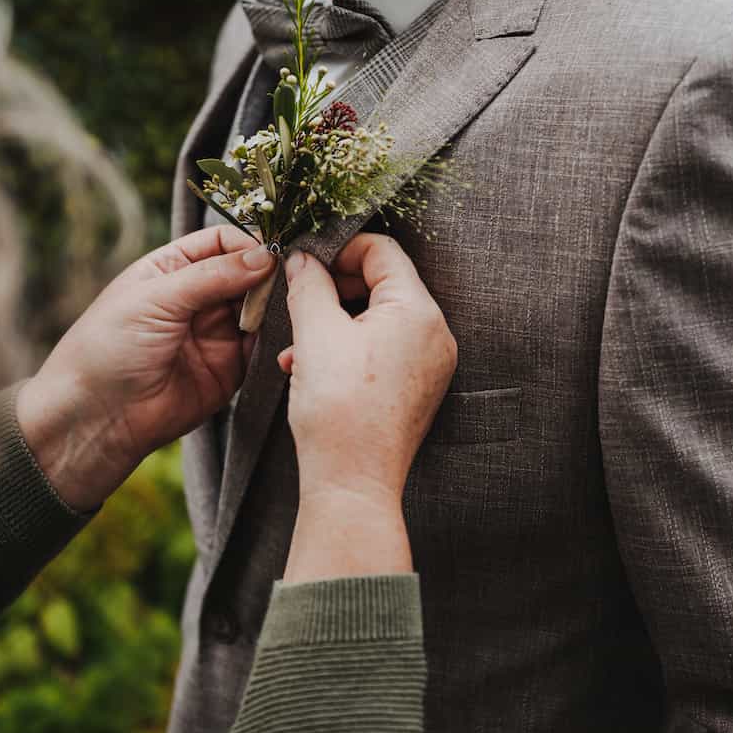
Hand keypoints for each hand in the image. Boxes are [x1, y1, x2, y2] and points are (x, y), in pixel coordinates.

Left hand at [18, 225, 275, 509]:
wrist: (98, 417)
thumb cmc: (108, 348)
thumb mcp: (156, 298)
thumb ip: (211, 276)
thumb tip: (265, 256)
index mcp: (172, 269)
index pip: (221, 242)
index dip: (248, 244)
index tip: (273, 253)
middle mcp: (197, 297)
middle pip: (248, 273)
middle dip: (268, 275)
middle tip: (289, 280)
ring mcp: (215, 333)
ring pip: (260, 308)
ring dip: (275, 306)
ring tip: (290, 306)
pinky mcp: (230, 368)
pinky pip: (262, 348)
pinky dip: (276, 340)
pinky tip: (284, 335)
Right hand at [279, 234, 456, 581]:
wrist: (353, 483)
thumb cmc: (339, 411)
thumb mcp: (314, 335)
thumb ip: (309, 286)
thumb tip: (303, 260)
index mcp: (417, 311)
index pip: (382, 251)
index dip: (339, 249)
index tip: (307, 263)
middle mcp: (434, 334)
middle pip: (382, 284)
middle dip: (334, 289)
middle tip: (299, 302)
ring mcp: (429, 363)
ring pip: (378, 319)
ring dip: (335, 322)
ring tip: (297, 347)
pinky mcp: (417, 387)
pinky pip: (383, 350)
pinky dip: (349, 349)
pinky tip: (311, 368)